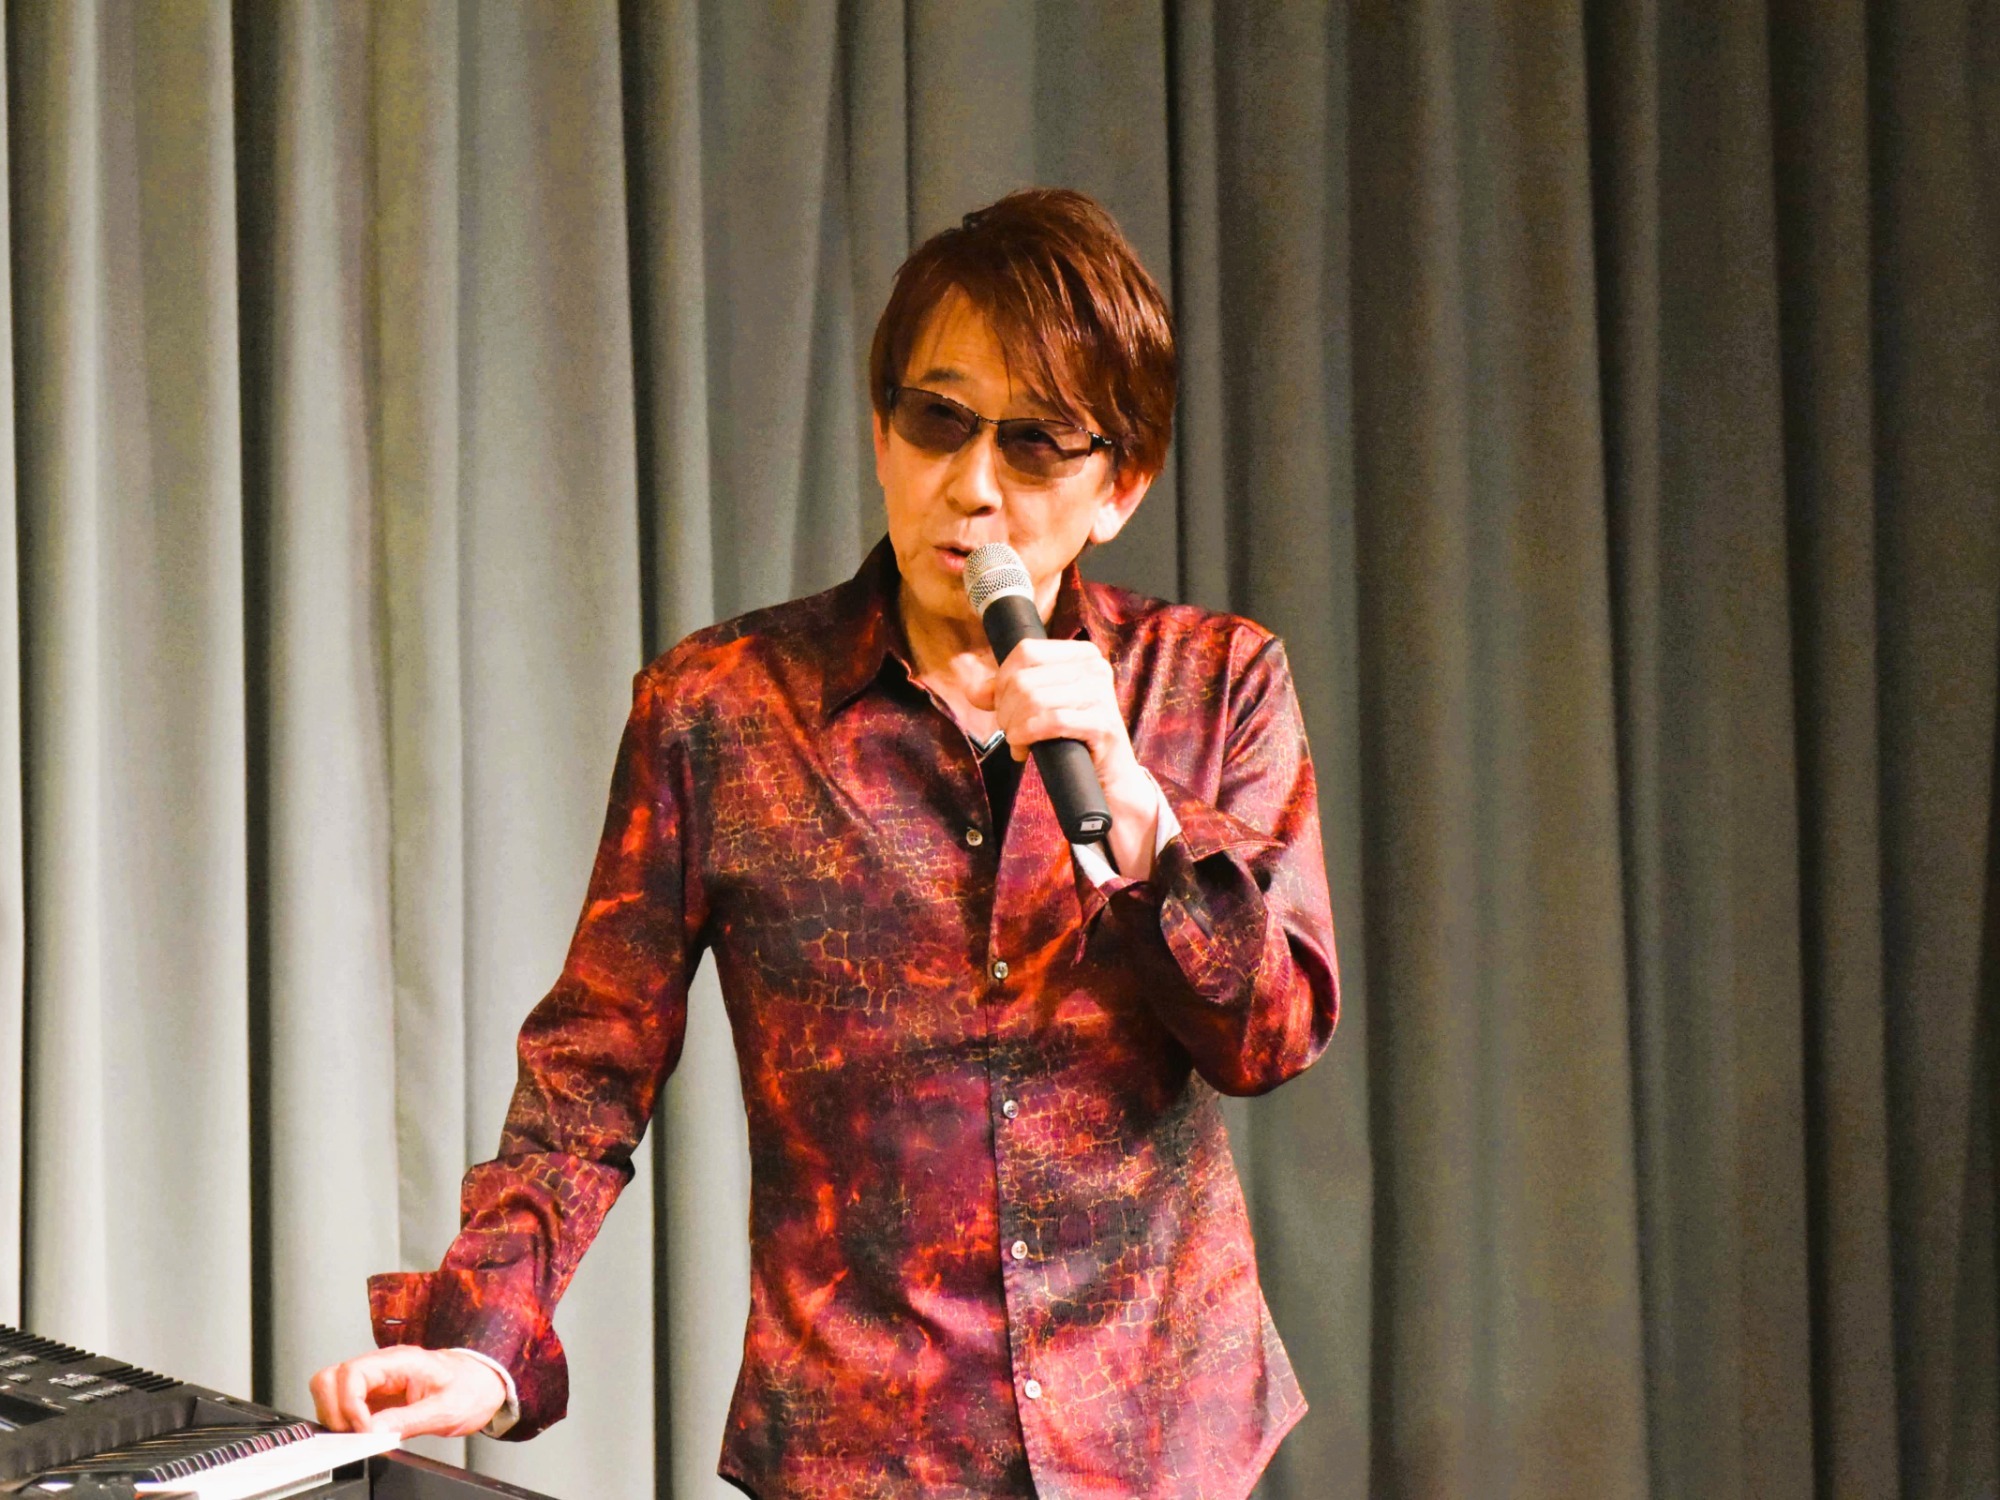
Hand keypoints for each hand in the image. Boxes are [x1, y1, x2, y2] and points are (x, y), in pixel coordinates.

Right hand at [308, 1347, 506, 1438]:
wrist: (484, 1384)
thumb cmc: (471, 1388)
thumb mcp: (446, 1410)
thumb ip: (408, 1420)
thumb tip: (373, 1432)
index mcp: (401, 1360)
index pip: (352, 1372)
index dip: (349, 1404)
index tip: (364, 1429)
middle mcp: (383, 1365)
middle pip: (331, 1377)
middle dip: (335, 1410)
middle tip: (355, 1433)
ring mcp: (377, 1379)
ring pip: (331, 1389)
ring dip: (336, 1415)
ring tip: (360, 1434)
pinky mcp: (375, 1394)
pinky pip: (344, 1403)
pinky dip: (344, 1420)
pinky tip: (364, 1432)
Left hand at [967, 637, 1160, 877]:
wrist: (1107, 779)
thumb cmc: (1070, 740)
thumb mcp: (1038, 708)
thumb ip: (1006, 693)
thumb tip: (973, 690)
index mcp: (1082, 654)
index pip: (1026, 651)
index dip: (1003, 679)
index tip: (1000, 705)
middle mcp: (1096, 668)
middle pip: (1024, 679)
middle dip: (1005, 710)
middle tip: (1010, 731)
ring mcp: (1102, 695)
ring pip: (1033, 700)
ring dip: (1014, 727)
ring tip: (1017, 742)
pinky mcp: (1102, 724)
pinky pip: (1050, 721)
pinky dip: (1026, 736)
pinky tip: (1024, 749)